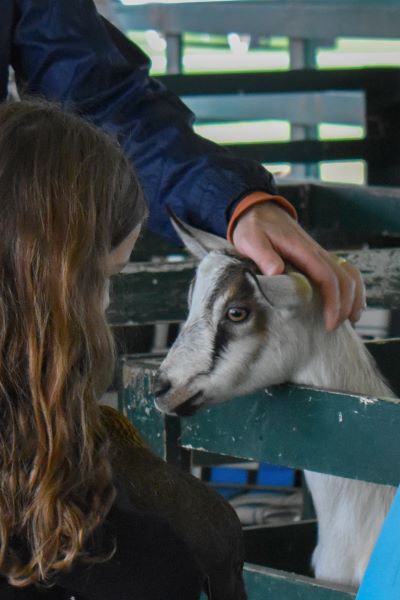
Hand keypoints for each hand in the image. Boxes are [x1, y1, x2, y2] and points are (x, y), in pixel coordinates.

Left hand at [232, 202, 364, 330]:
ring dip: (353, 296)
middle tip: (334, 327)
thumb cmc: (253, 228)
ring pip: (347, 274)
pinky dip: (350, 287)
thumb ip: (263, 255)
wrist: (258, 211)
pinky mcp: (316, 258)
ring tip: (350, 319)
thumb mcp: (251, 240)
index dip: (333, 301)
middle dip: (345, 304)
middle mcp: (316, 252)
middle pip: (343, 278)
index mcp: (303, 250)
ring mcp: (318, 254)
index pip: (327, 277)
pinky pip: (342, 271)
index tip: (330, 322)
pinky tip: (348, 302)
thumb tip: (276, 271)